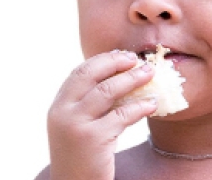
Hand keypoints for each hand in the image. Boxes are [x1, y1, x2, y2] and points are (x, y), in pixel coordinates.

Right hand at [46, 51, 155, 179]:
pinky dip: (140, 106)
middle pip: (91, 74)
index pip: (79, 72)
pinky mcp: (93, 139)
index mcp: (59, 106)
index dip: (102, 60)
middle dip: (116, 63)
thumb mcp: (78, 126)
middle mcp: (62, 112)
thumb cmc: (83, 156)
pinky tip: (152, 104)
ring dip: (132, 79)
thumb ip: (90, 104)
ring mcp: (76, 125)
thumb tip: (121, 77)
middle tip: (137, 60)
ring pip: (107, 90)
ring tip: (150, 74)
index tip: (122, 55)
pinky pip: (122, 115)